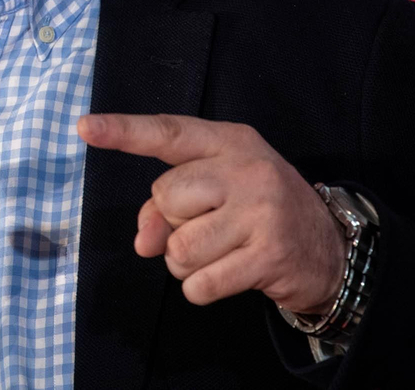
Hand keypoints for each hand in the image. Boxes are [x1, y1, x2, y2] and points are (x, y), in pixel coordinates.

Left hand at [78, 113, 345, 312]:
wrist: (329, 248)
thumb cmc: (257, 210)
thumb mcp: (217, 189)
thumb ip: (165, 206)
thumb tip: (143, 242)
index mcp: (229, 141)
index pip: (168, 132)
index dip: (124, 131)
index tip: (85, 127)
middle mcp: (246, 169)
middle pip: (165, 198)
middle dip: (173, 222)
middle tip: (211, 224)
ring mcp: (261, 212)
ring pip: (178, 247)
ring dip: (185, 261)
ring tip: (220, 250)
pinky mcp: (268, 255)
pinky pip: (200, 283)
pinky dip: (201, 288)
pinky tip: (229, 273)